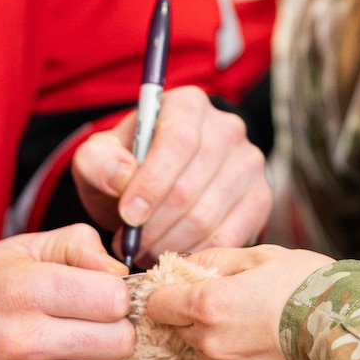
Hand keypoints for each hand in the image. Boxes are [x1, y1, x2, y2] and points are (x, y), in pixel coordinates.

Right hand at [0, 224, 132, 359]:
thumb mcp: (18, 248)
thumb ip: (76, 245)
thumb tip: (121, 272)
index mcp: (25, 289)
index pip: (114, 299)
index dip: (117, 291)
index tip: (102, 290)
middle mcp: (23, 339)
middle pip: (118, 341)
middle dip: (116, 326)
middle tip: (96, 317)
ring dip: (102, 357)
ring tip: (78, 339)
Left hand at [71, 85, 270, 262]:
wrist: (157, 185)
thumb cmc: (126, 166)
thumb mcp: (99, 158)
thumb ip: (101, 163)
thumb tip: (123, 180)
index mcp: (188, 104)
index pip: (179, 140)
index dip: (151, 183)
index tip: (127, 216)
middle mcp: (227, 128)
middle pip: (190, 186)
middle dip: (153, 225)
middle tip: (129, 245)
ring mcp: (249, 163)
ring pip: (208, 218)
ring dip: (169, 244)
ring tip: (145, 251)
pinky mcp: (260, 198)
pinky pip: (230, 238)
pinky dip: (196, 255)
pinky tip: (173, 255)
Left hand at [143, 245, 332, 359]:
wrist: (342, 324)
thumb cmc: (303, 283)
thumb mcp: (258, 256)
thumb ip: (214, 259)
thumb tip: (187, 263)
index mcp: (207, 303)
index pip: (157, 304)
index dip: (165, 292)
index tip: (180, 286)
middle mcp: (209, 339)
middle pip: (177, 325)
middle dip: (192, 311)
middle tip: (227, 296)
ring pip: (198, 345)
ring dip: (211, 331)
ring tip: (247, 315)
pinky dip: (229, 349)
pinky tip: (255, 334)